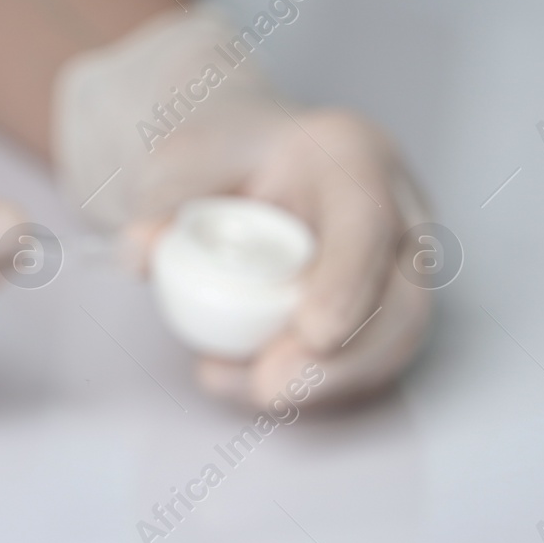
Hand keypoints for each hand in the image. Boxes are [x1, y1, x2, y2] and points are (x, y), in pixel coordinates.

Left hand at [127, 106, 431, 407]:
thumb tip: (141, 251)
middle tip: (271, 386)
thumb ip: (162, 200)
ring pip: (392, 346)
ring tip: (243, 386)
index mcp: (353, 154)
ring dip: (324, 384)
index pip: (368, 221)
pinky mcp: (381, 316)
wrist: (238, 168)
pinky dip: (311, 388)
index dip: (348, 281)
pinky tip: (245, 382)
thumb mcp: (182, 159)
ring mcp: (395, 270)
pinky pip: (363, 366)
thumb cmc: (222, 157)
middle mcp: (395, 212)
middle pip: (403, 300)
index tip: (313, 332)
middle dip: (343, 360)